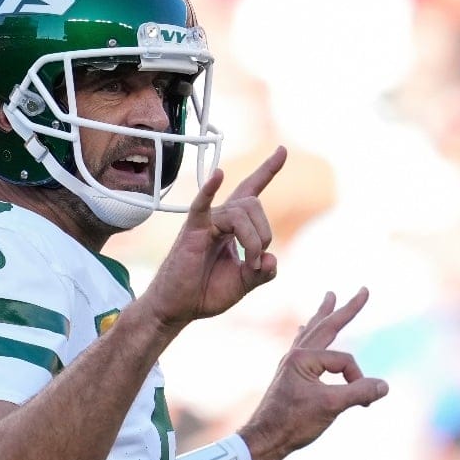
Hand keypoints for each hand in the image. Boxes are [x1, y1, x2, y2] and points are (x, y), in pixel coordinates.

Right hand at [141, 146, 286, 327]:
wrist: (177, 309)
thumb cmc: (204, 293)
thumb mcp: (242, 284)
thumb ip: (262, 272)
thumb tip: (272, 258)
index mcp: (232, 227)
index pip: (251, 191)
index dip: (267, 170)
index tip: (282, 150)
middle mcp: (219, 218)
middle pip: (254, 204)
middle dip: (265, 233)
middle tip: (257, 263)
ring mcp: (205, 222)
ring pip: (241, 213)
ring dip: (254, 240)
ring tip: (249, 264)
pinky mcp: (192, 231)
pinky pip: (202, 205)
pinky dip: (209, 188)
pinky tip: (218, 175)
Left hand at [238, 287, 389, 459]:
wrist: (266, 437)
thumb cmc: (293, 422)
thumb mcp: (331, 406)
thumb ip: (358, 392)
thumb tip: (384, 386)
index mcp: (303, 358)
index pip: (345, 361)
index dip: (358, 380)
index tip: (363, 403)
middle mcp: (296, 355)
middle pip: (326, 326)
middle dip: (345, 309)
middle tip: (362, 290)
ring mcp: (292, 363)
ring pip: (313, 332)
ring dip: (324, 315)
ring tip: (329, 297)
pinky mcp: (290, 373)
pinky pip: (303, 345)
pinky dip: (310, 334)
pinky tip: (304, 330)